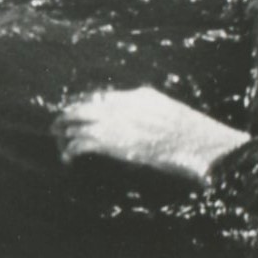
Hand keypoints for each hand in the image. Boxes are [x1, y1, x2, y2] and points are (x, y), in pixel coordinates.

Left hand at [57, 82, 251, 182]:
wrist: (199, 145)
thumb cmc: (192, 135)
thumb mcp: (171, 113)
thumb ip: (152, 111)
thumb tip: (140, 117)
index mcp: (138, 97)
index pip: (101, 98)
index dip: (86, 108)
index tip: (78, 117)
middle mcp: (123, 106)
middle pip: (83, 107)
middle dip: (67, 117)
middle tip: (58, 127)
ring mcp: (117, 124)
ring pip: (76, 124)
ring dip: (65, 136)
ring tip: (61, 146)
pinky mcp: (112, 144)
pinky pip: (80, 144)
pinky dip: (70, 152)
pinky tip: (69, 160)